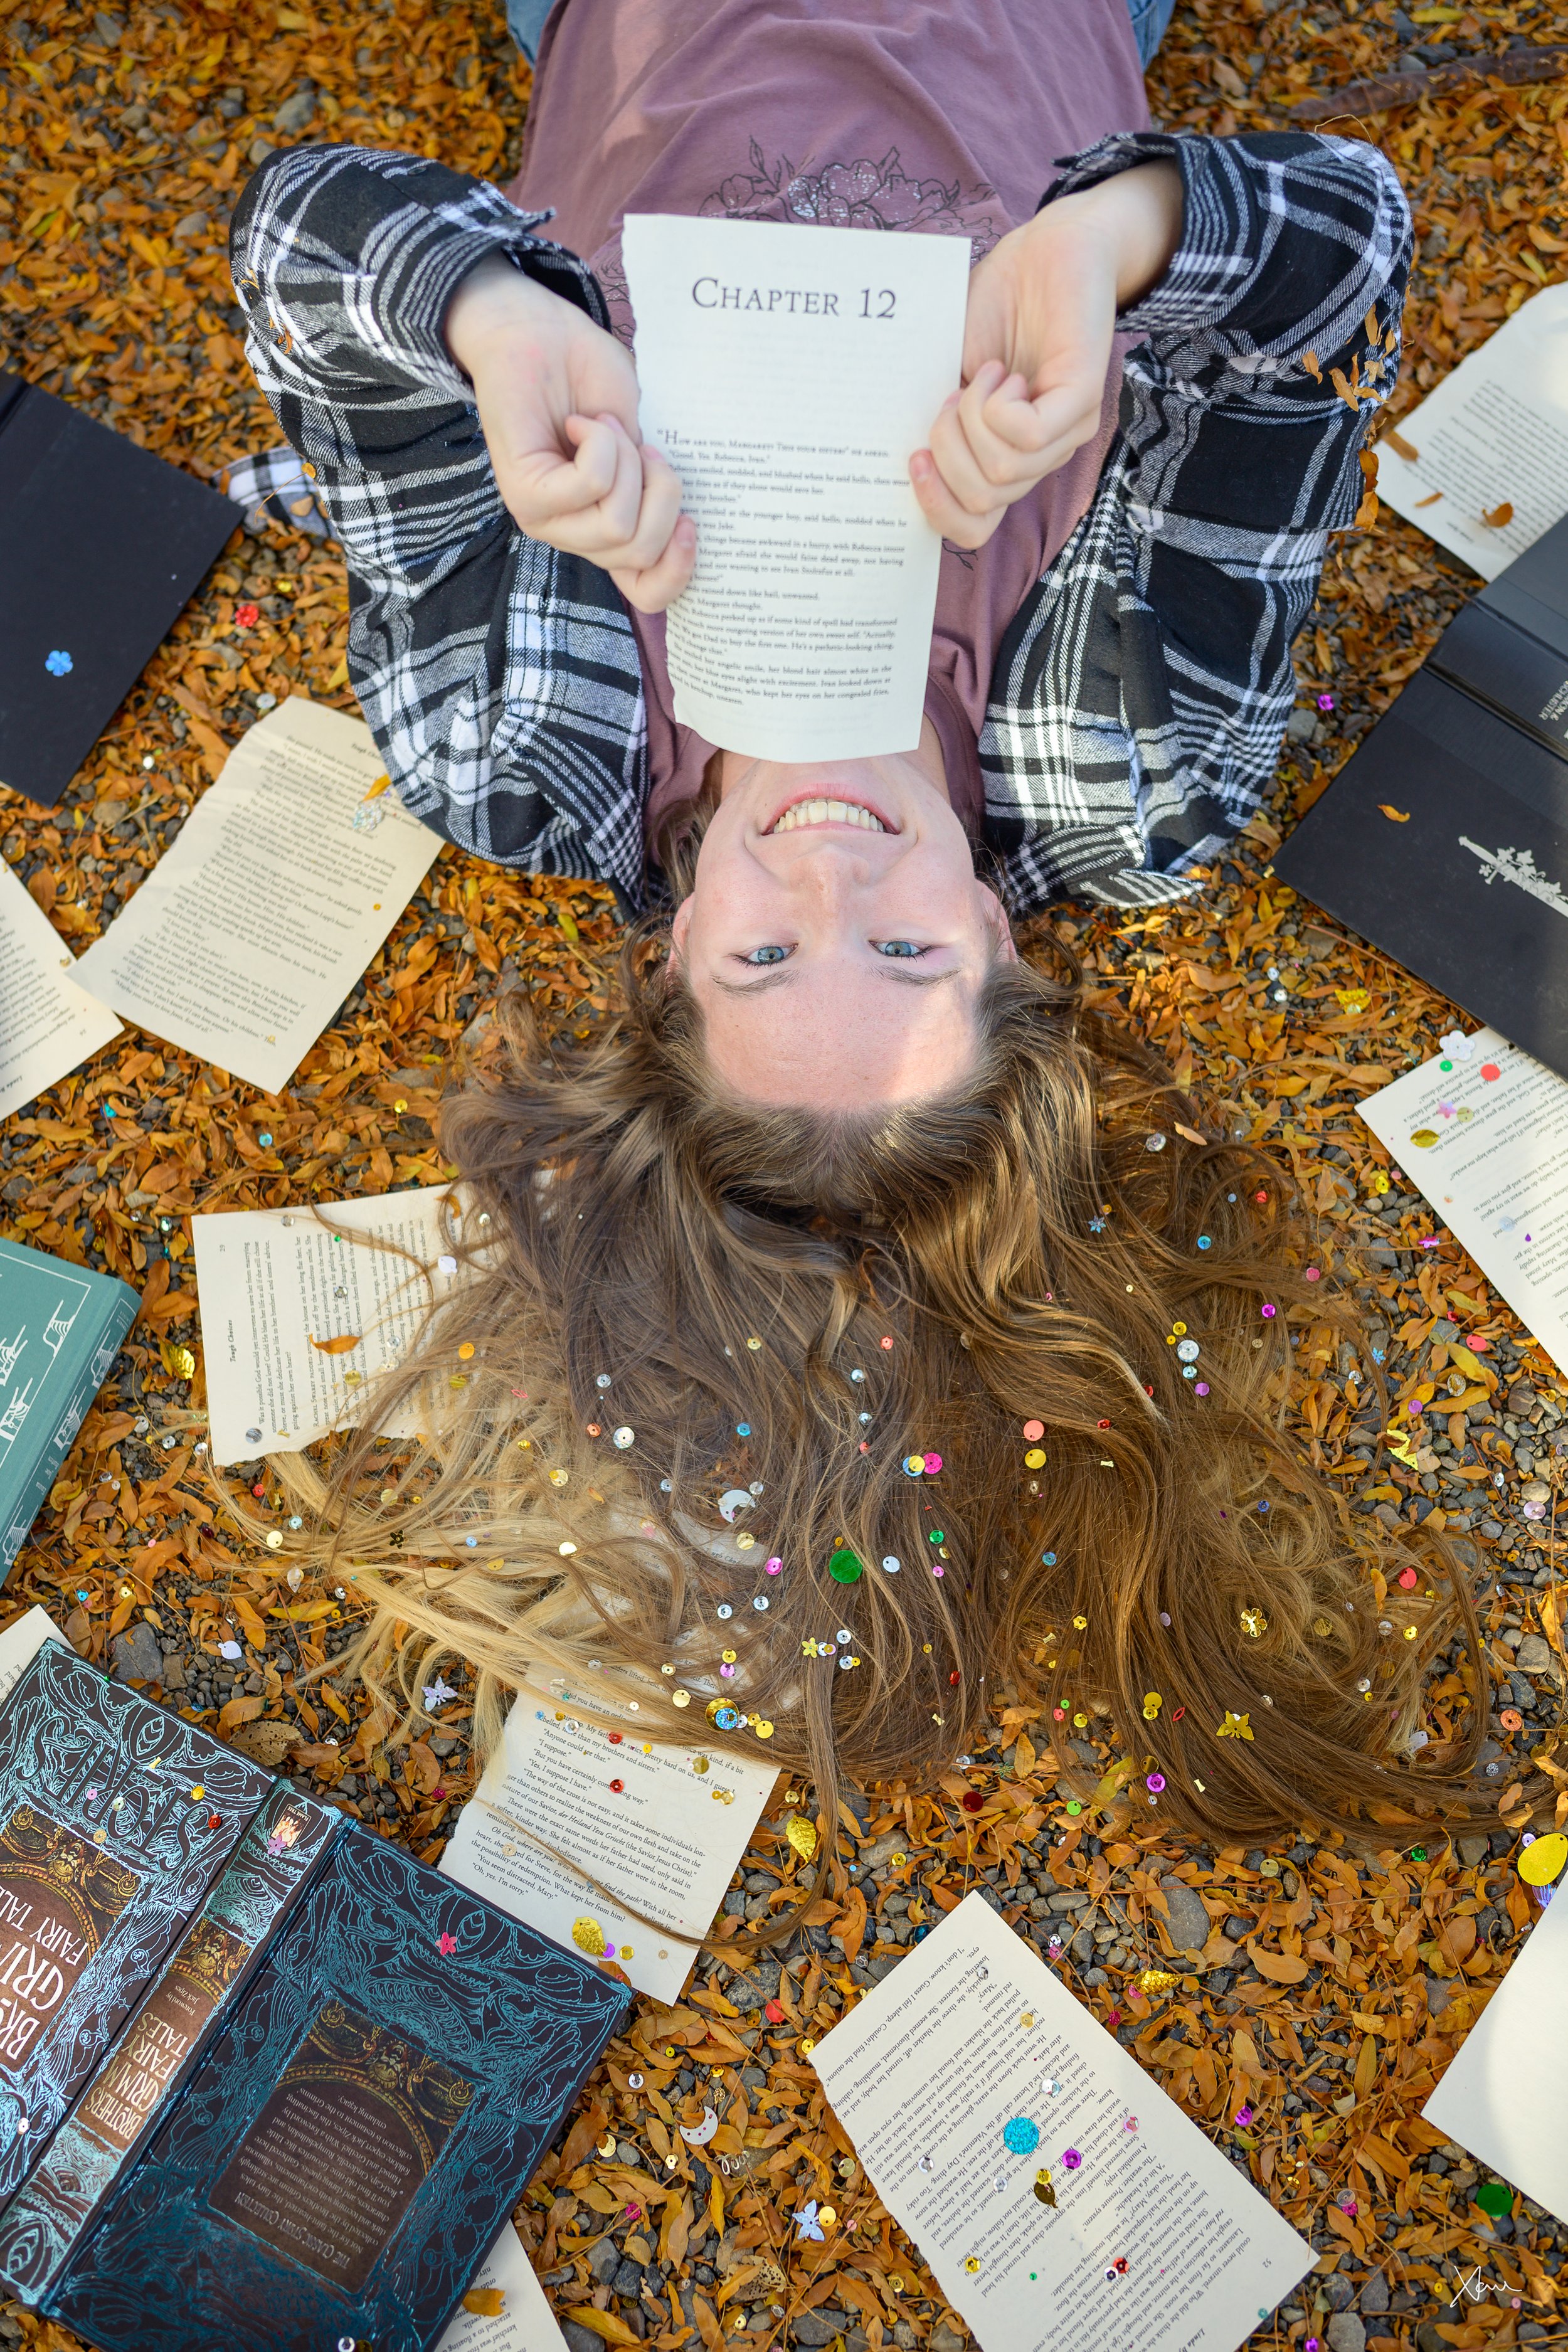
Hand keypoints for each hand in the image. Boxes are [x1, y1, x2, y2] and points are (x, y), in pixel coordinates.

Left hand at [445, 254, 694, 611]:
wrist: (539, 331)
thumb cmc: (589, 379)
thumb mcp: (641, 441)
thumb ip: (655, 487)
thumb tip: (686, 519)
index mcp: (603, 530)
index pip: (646, 592)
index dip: (678, 569)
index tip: (691, 523)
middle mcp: (573, 534)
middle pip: (641, 550)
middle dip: (660, 490)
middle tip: (637, 445)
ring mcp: (544, 519)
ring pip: (617, 524)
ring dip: (626, 462)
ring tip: (602, 427)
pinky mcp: (524, 492)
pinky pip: (590, 485)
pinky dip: (600, 443)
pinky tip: (580, 423)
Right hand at [911, 161, 1182, 550]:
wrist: (1044, 250)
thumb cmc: (995, 308)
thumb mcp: (947, 376)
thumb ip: (935, 424)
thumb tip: (900, 460)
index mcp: (1008, 459)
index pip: (974, 528)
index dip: (935, 508)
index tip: (913, 458)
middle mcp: (1040, 457)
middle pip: (980, 500)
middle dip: (946, 451)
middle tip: (953, 396)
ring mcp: (1065, 432)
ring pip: (1001, 470)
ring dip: (972, 420)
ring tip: (984, 374)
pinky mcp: (1081, 400)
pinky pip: (1025, 437)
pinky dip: (996, 405)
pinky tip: (1003, 373)